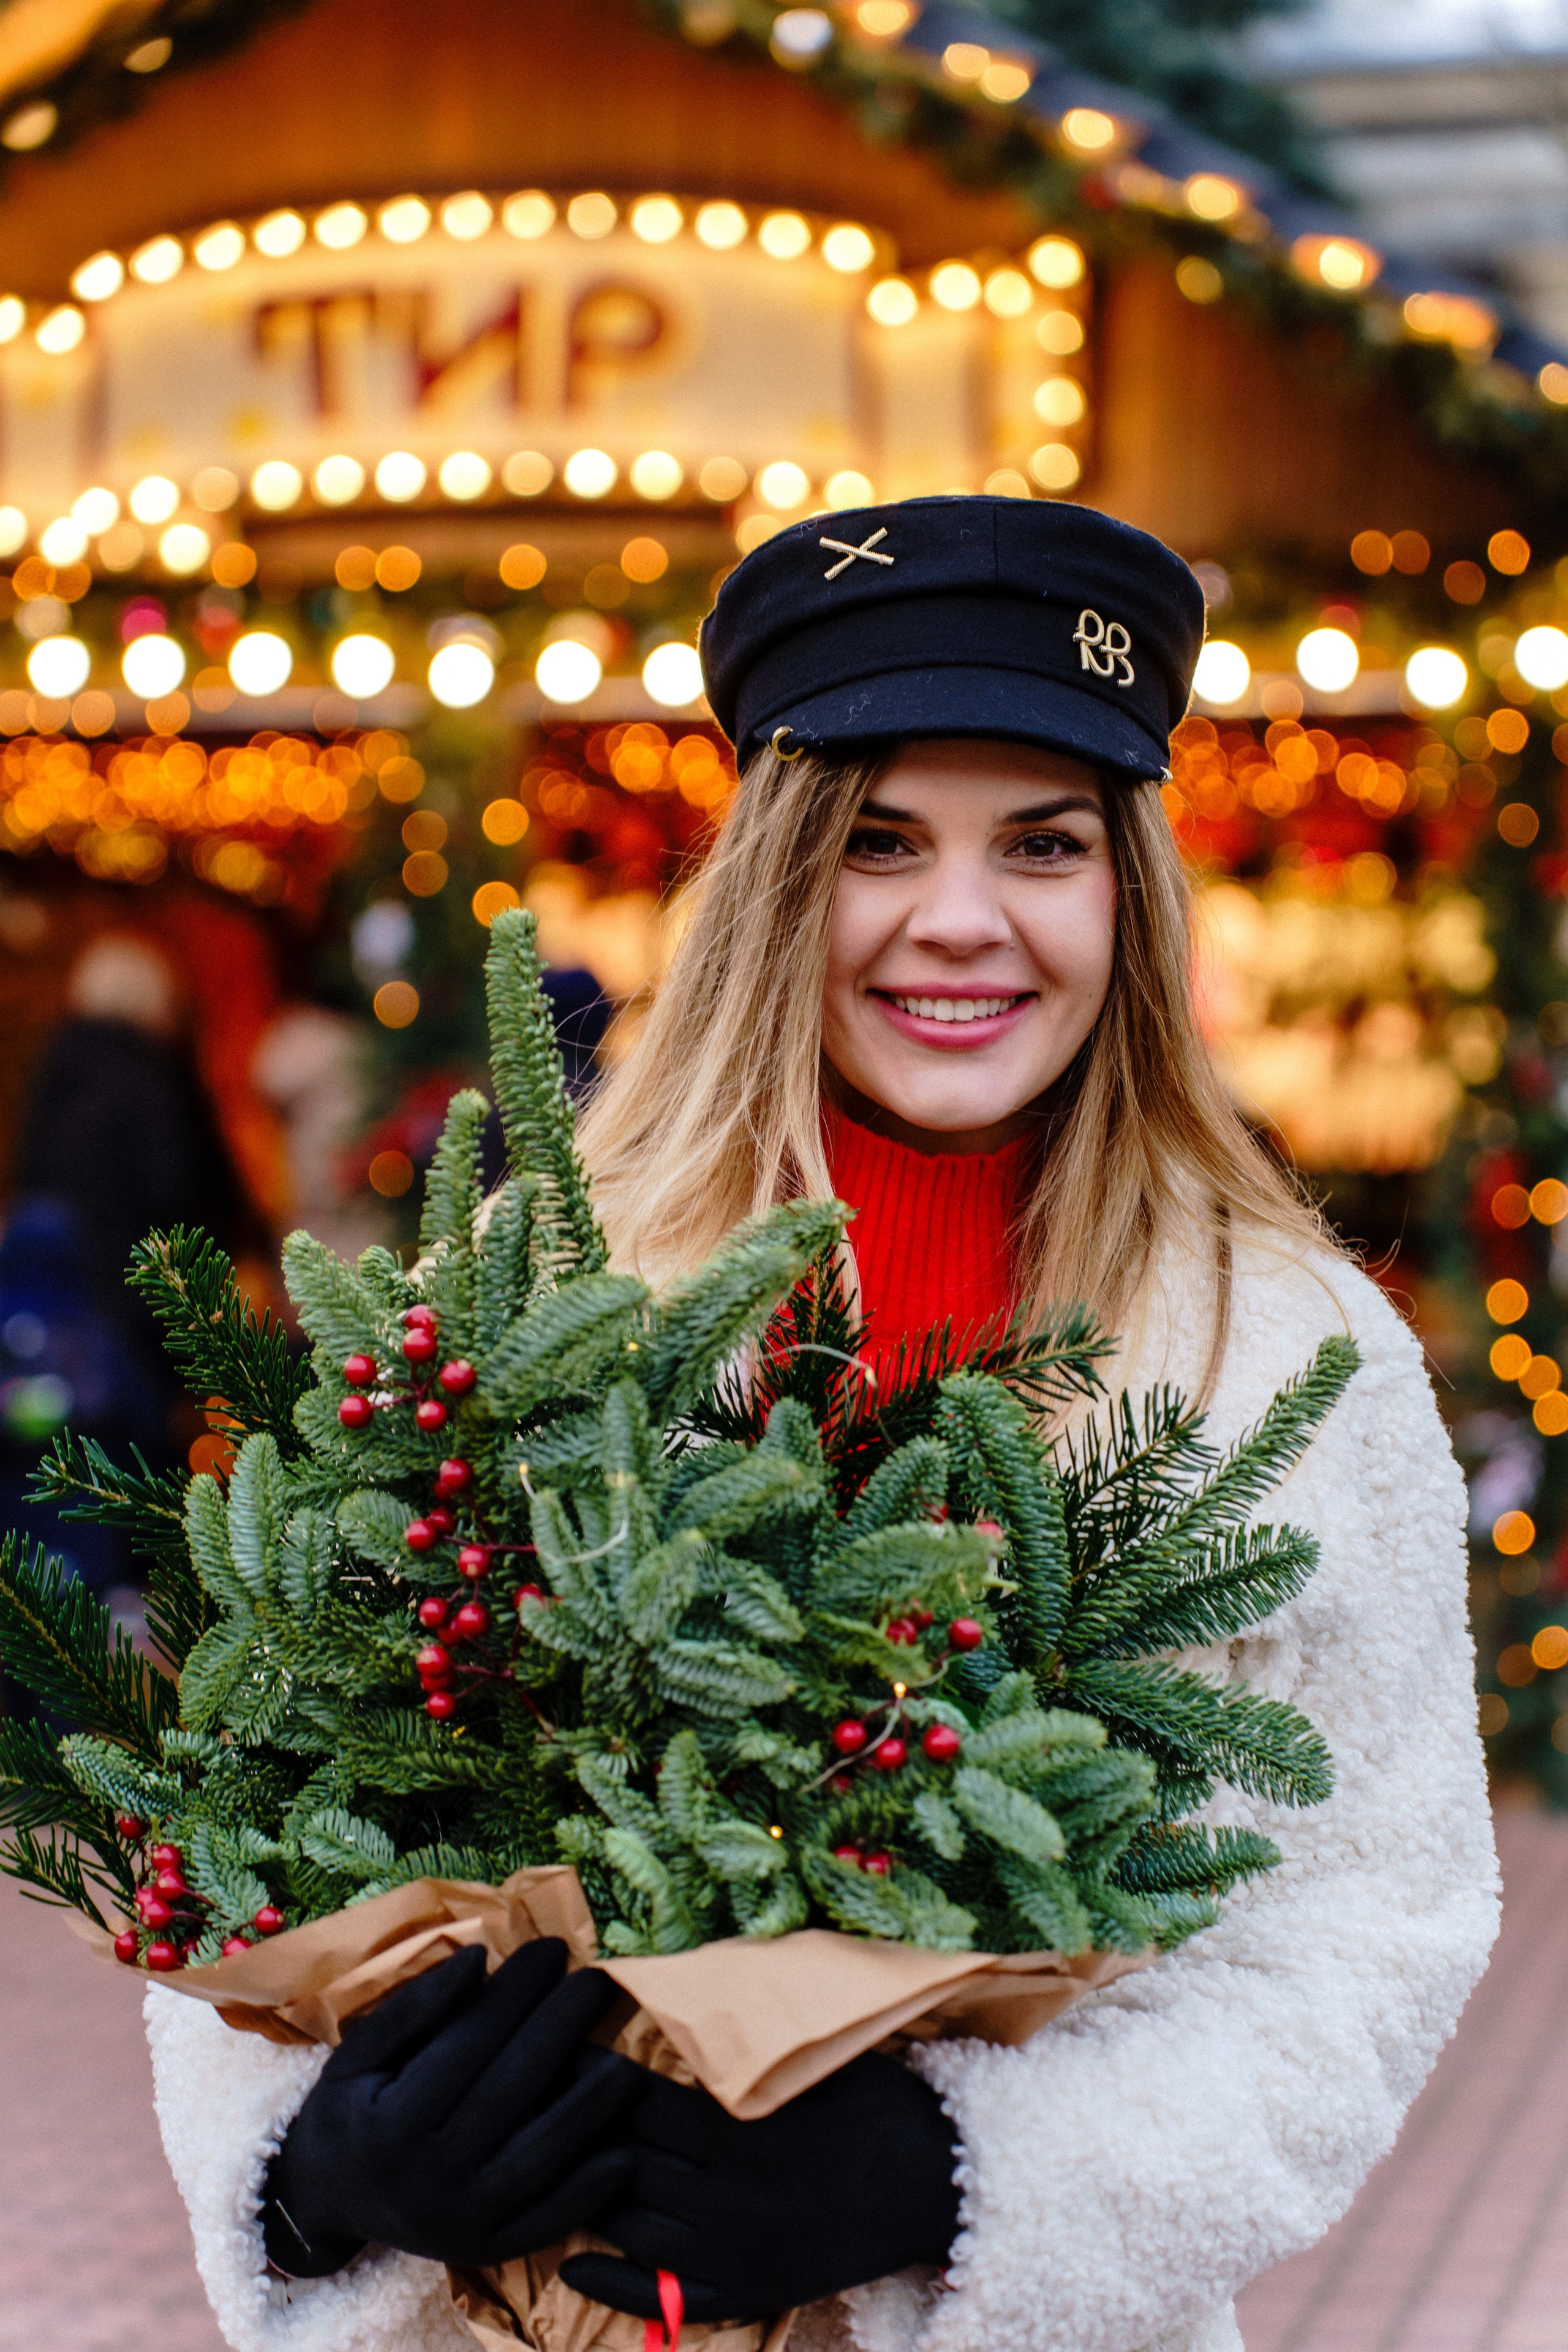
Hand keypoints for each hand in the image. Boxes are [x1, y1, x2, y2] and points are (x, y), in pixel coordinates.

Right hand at [262, 1937, 640, 2276]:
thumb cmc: (349, 2111)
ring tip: (627, 2062)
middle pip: (510, 2093)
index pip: (468, 2044)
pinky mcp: (484, 2252)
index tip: (552, 1949)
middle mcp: (426, 2178)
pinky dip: (588, 2193)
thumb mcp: (358, 2056)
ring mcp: (458, 2222)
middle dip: (559, 2031)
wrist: (327, 2202)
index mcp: (392, 2124)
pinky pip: (545, 2222)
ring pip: (537, 2160)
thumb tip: (477, 1957)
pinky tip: (624, 2154)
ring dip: (588, 2111)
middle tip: (599, 1983)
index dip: (515, 1993)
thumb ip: (415, 2009)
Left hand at [559, 2051, 959, 2321]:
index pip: (642, 2105)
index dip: (595, 2077)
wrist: (940, 2184)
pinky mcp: (750, 2294)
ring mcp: (737, 2255)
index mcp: (746, 2134)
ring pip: (635, 2228)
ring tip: (542, 2168)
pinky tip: (573, 2262)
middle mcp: (732, 2199)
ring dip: (585, 2197)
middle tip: (533, 2103)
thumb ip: (756, 2047)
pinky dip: (616, 2285)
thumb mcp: (821, 2061)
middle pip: (628, 2163)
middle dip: (577, 2131)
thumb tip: (698, 2001)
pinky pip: (667, 2301)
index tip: (560, 2051)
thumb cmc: (883, 2105)